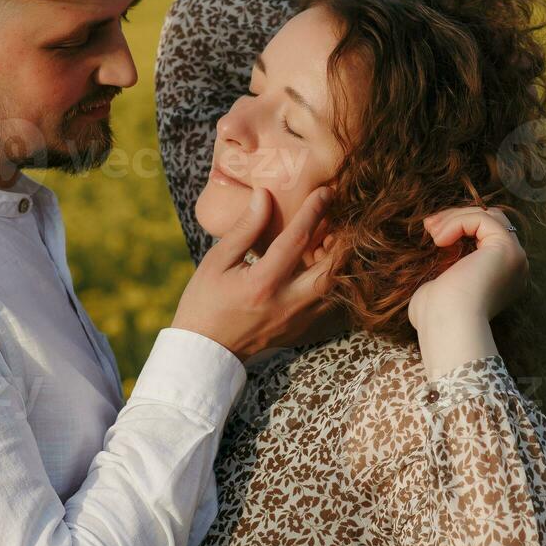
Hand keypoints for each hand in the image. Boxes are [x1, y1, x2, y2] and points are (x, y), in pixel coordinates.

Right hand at [173, 185, 338, 361]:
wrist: (205, 352)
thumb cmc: (204, 302)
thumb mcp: (216, 261)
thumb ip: (244, 228)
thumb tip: (264, 195)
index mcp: (262, 284)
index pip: (297, 241)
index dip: (314, 212)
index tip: (325, 192)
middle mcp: (285, 303)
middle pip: (331, 268)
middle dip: (342, 239)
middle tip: (340, 217)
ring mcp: (296, 320)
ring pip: (334, 288)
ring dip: (339, 261)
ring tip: (334, 238)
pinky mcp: (300, 330)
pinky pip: (327, 303)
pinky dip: (331, 281)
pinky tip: (323, 264)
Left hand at [408, 206, 528, 335]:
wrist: (447, 326)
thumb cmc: (438, 315)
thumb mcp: (441, 284)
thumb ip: (448, 265)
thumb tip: (439, 245)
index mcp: (501, 276)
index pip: (486, 235)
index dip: (458, 227)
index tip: (431, 233)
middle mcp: (513, 265)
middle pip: (490, 221)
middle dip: (457, 218)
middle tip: (430, 226)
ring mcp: (513, 256)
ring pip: (487, 216)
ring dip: (455, 218)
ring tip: (432, 234)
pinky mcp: (506, 248)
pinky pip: (481, 218)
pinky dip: (457, 222)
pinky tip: (440, 240)